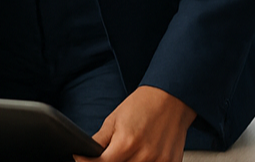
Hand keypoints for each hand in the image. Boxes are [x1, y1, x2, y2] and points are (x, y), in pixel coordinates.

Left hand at [77, 85, 194, 161]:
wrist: (171, 99)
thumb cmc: (142, 105)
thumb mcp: (114, 119)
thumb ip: (99, 141)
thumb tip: (84, 154)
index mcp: (125, 143)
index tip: (83, 159)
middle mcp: (142, 156)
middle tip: (112, 151)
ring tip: (129, 150)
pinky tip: (143, 154)